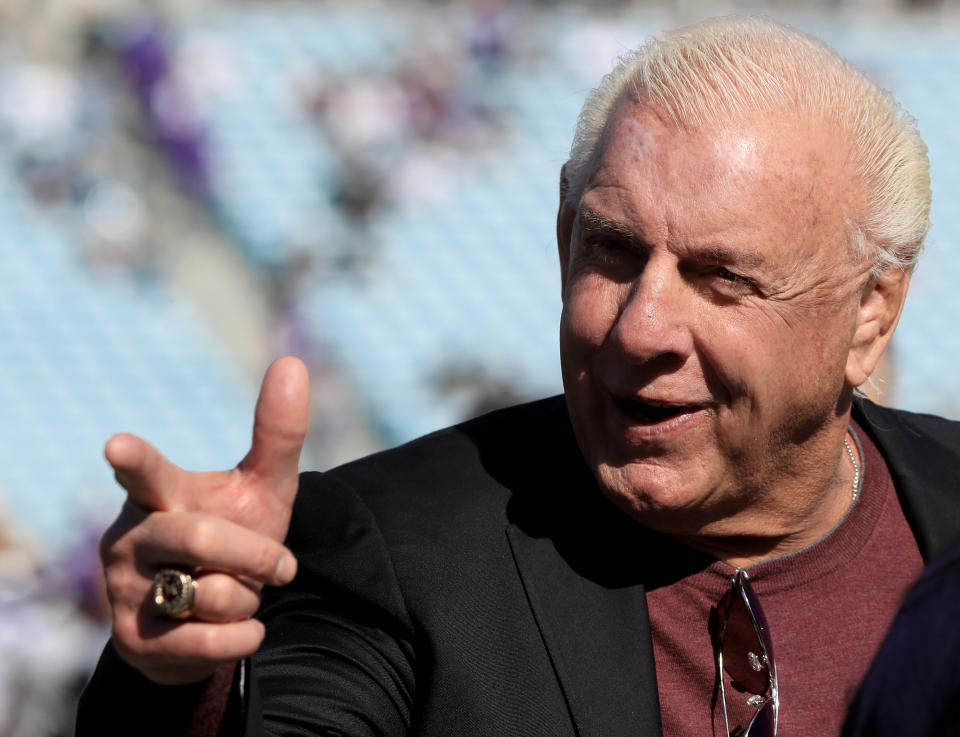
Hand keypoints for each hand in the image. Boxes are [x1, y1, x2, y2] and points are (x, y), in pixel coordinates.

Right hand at [99, 356, 308, 684]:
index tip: (117, 446)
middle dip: (257, 555)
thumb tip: (292, 361)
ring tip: (236, 594)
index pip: (147, 474)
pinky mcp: (135, 642)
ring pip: (211, 594)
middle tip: (282, 567)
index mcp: (160, 494)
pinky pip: (210, 642)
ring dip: (248, 598)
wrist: (211, 616)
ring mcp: (126, 590)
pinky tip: (238, 628)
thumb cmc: (236, 536)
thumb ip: (278, 434)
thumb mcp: (263, 490)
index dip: (135, 461)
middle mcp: (132, 537)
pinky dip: (245, 635)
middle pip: (201, 538)